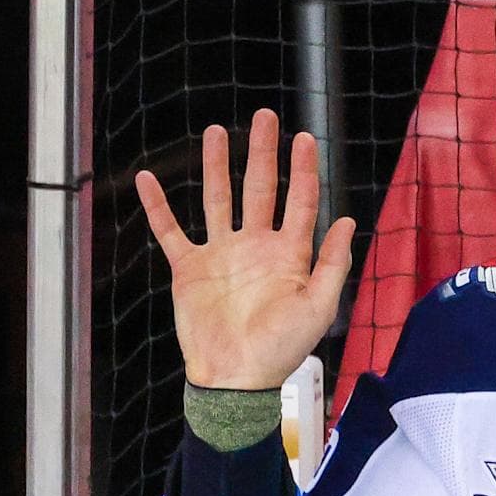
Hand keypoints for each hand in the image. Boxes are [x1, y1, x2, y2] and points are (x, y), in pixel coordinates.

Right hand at [136, 108, 355, 390]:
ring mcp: (221, 254)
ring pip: (217, 199)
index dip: (304, 170)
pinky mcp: (189, 268)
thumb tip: (347, 219)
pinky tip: (148, 179)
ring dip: (216, 167)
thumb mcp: (319, 307)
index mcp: (289, 254)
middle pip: (260, 189)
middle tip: (264, 118)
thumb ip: (333, 263)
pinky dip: (157, 206)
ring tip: (217, 132)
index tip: (304, 138)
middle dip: (262, 154)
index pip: (300, 201)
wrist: (236, 377)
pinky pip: (170, 230)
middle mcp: (255, 247)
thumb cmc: (281, 348)